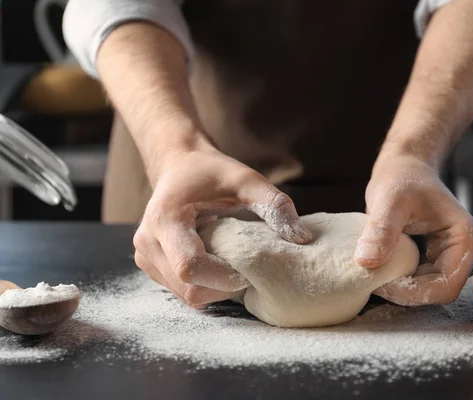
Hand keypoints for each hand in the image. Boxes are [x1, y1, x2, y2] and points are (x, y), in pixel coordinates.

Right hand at [133, 147, 311, 308]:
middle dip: (222, 287)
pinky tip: (217, 265)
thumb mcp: (246, 179)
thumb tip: (302, 238)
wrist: (178, 166)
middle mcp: (148, 243)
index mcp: (165, 219)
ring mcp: (145, 258)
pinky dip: (204, 286)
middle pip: (188, 289)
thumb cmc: (211, 172)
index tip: (248, 271)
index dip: (223, 277)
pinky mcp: (151, 266)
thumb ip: (274, 204)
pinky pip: (181, 291)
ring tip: (232, 265)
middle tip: (246, 270)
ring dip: (214, 289)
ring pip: (185, 295)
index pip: (190, 267)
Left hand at [354, 154, 472, 305]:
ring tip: (371, 275)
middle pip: (436, 293)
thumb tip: (366, 262)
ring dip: (399, 289)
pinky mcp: (432, 260)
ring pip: (425, 291)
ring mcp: (449, 258)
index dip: (412, 292)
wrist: (403, 168)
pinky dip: (396, 281)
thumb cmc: (402, 177)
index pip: (444, 286)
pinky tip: (377, 270)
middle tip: (370, 281)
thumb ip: (381, 229)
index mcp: (466, 240)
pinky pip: (416, 282)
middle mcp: (464, 254)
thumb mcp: (390, 199)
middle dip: (404, 293)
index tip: (379, 283)